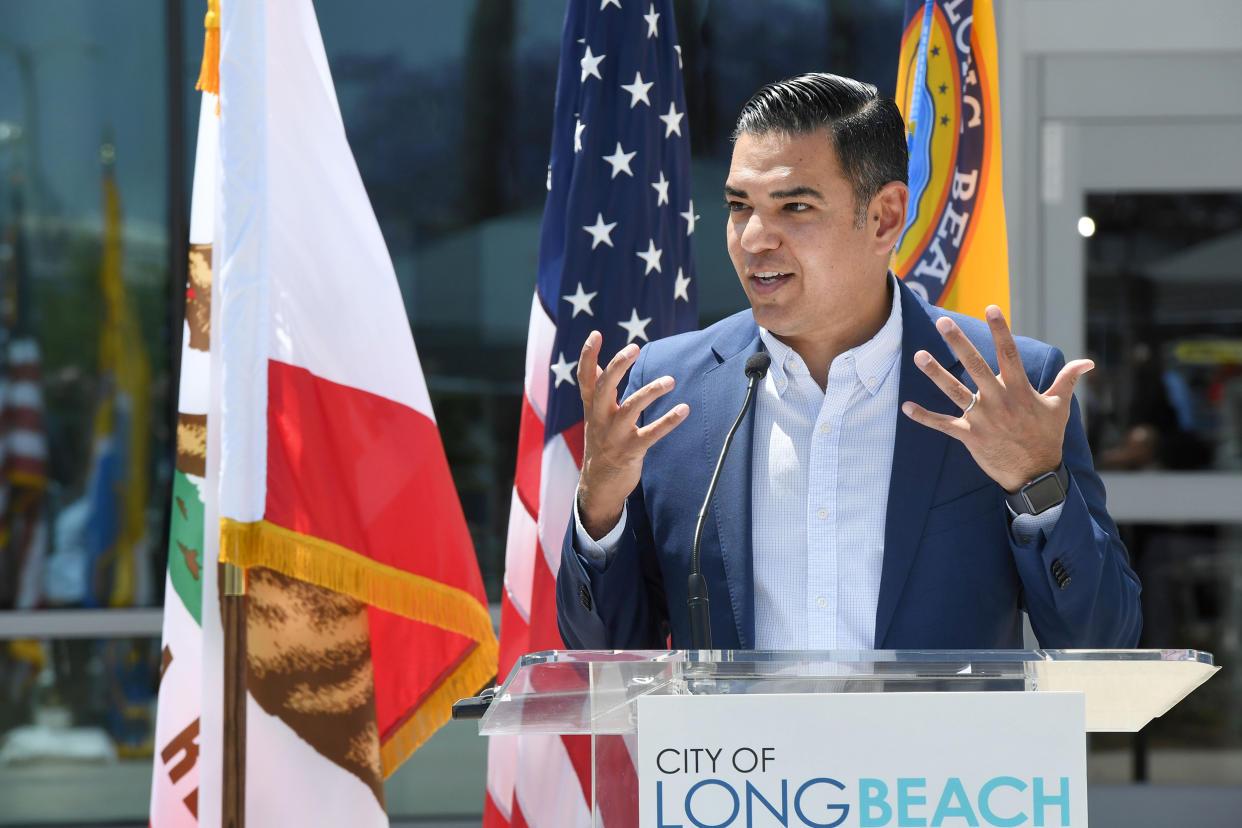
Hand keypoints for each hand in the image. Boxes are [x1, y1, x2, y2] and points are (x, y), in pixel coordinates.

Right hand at [577, 330, 688, 537]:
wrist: (598, 484)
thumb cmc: (601, 441)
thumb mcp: (595, 415)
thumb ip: (598, 391)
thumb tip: (599, 363)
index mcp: (592, 407)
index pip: (585, 378)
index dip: (588, 356)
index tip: (596, 334)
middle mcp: (600, 418)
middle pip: (604, 387)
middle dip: (617, 367)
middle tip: (634, 348)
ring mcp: (614, 436)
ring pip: (630, 408)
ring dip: (650, 392)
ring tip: (670, 380)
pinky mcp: (631, 451)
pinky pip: (651, 434)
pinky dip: (668, 421)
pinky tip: (684, 409)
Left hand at [900, 306, 1092, 492]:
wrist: (1036, 475)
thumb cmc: (1047, 438)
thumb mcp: (1059, 407)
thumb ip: (1067, 380)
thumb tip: (1087, 362)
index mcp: (1020, 390)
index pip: (1009, 353)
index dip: (1001, 330)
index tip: (990, 308)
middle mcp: (999, 400)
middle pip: (976, 366)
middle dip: (959, 343)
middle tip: (943, 322)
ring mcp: (983, 418)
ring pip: (955, 392)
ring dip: (936, 374)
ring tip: (918, 355)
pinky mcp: (970, 436)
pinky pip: (943, 425)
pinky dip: (924, 417)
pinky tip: (906, 406)